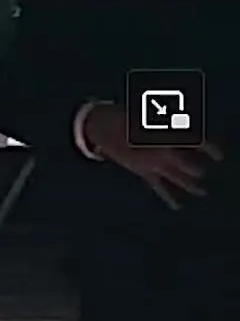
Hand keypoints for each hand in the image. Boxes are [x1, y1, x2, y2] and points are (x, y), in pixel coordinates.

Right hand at [83, 102, 223, 208]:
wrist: (101, 126)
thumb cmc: (127, 116)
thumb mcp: (151, 115)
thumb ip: (171, 125)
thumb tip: (189, 132)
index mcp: (166, 135)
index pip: (195, 144)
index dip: (210, 149)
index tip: (219, 156)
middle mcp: (163, 152)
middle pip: (190, 166)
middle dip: (199, 169)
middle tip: (205, 171)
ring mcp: (153, 164)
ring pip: (178, 179)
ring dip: (192, 186)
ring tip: (202, 192)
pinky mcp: (142, 172)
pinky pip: (159, 187)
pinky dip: (169, 197)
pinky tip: (177, 206)